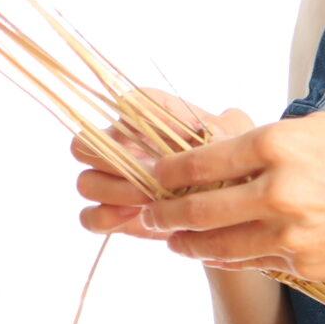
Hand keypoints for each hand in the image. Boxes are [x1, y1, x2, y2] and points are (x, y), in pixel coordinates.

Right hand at [72, 91, 254, 240]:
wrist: (235, 210)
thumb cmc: (236, 166)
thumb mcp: (238, 144)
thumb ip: (226, 130)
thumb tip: (220, 121)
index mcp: (150, 117)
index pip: (125, 105)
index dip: (131, 121)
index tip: (154, 140)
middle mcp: (125, 146)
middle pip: (87, 144)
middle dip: (111, 161)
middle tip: (146, 180)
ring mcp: (115, 181)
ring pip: (86, 181)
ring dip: (112, 191)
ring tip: (146, 202)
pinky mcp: (114, 214)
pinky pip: (89, 217)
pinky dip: (105, 218)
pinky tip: (135, 218)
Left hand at [132, 112, 324, 281]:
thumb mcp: (324, 130)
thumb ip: (273, 140)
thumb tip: (229, 147)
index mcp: (281, 144)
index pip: (204, 159)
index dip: (170, 169)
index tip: (153, 172)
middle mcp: (278, 189)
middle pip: (199, 207)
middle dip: (164, 213)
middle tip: (146, 213)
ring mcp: (289, 232)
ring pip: (217, 244)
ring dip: (187, 243)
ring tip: (171, 240)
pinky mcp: (302, 264)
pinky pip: (251, 261)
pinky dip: (226, 258)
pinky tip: (213, 253)